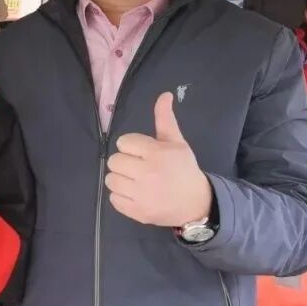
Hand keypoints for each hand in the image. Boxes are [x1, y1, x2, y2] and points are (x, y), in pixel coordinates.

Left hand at [105, 93, 212, 227]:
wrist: (196, 202)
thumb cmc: (183, 169)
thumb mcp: (176, 142)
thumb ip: (165, 118)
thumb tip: (164, 94)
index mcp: (156, 153)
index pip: (123, 142)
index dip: (132, 147)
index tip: (143, 153)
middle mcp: (147, 173)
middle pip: (114, 161)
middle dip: (125, 163)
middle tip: (138, 168)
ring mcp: (141, 194)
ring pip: (110, 180)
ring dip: (120, 180)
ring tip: (135, 181)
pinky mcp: (136, 211)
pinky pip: (113, 199)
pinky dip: (121, 197)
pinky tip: (135, 194)